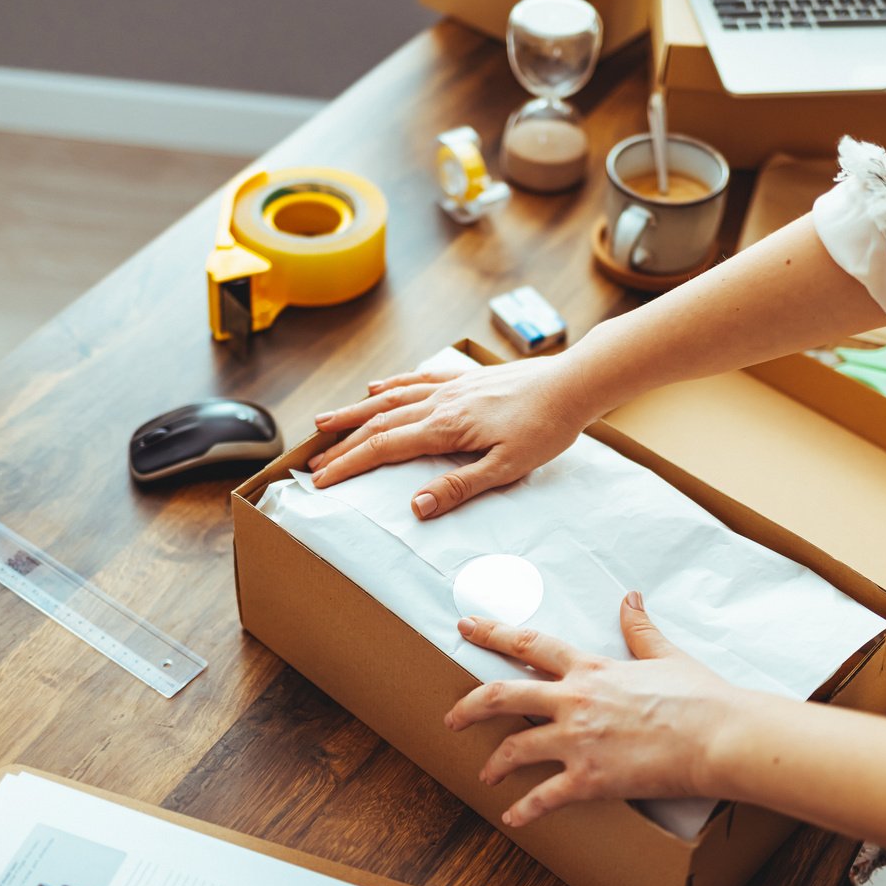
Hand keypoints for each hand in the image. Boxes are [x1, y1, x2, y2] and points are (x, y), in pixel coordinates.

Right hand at [307, 355, 595, 518]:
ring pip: (391, 398)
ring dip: (355, 411)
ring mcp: (451, 387)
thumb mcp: (507, 467)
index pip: (384, 448)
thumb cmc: (546, 427)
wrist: (572, 384)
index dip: (349, 464)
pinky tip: (377, 387)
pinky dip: (392, 385)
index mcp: (446, 427)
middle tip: (313, 461)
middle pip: (379, 423)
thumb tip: (417, 507)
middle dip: (343, 444)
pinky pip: (418, 380)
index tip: (321, 480)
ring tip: (325, 421)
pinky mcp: (465, 379)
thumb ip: (460, 487)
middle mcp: (441, 403)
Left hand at [444, 592, 742, 827]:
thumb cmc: (700, 696)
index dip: (492, 633)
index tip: (466, 627)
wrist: (719, 736)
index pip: (530, 645)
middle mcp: (575, 701)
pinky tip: (512, 817)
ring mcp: (579, 741)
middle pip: (504, 695)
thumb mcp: (665, 654)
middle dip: (470, 705)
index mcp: (591, 668)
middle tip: (451, 715)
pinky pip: (544, 797)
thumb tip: (630, 598)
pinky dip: (524, 810)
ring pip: (515, 749)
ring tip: (485, 773)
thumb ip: (640, 629)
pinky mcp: (590, 779)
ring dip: (495, 762)